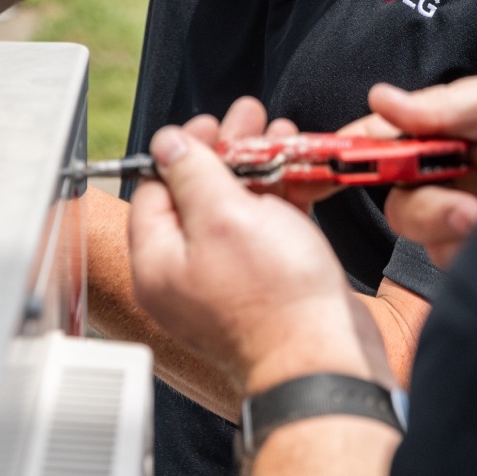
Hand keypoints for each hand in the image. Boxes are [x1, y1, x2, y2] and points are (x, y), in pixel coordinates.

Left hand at [129, 127, 394, 396]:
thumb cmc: (273, 298)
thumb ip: (192, 173)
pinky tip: (297, 169)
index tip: (209, 125)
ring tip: (279, 134)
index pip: (153, 188)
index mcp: (159, 261)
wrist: (322, 356)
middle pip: (197, 192)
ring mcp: (226, 277)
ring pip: (235, 205)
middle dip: (227, 148)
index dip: (182, 150)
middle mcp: (186, 271)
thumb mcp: (224, 215)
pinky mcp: (263, 280)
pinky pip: (264, 226)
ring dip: (258, 164)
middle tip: (248, 119)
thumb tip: (166, 144)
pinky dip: (279, 194)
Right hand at [377, 72, 476, 267]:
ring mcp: (462, 216)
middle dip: (419, 192)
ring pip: (414, 223)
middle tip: (460, 199)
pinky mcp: (475, 256)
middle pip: (394, 186)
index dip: (358, 142)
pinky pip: (442, 257)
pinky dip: (462, 246)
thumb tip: (380, 98)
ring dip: (443, 219)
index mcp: (453, 129)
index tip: (335, 153)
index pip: (390, 133)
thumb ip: (447, 105)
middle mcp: (452, 173)